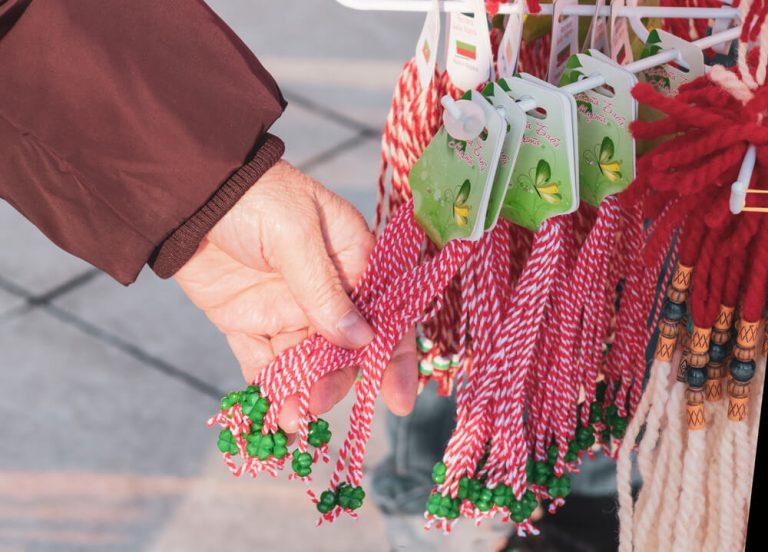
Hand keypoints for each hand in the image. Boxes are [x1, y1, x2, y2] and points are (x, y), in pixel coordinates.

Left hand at [175, 160, 417, 431]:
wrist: (185, 191)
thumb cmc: (254, 196)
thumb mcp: (296, 234)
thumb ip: (324, 290)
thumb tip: (361, 340)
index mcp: (352, 259)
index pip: (384, 313)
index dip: (394, 356)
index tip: (398, 399)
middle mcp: (325, 290)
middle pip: (344, 348)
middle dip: (335, 380)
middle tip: (316, 403)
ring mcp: (286, 308)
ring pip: (304, 362)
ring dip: (300, 392)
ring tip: (289, 420)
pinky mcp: (248, 322)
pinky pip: (262, 362)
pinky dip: (266, 388)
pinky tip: (267, 410)